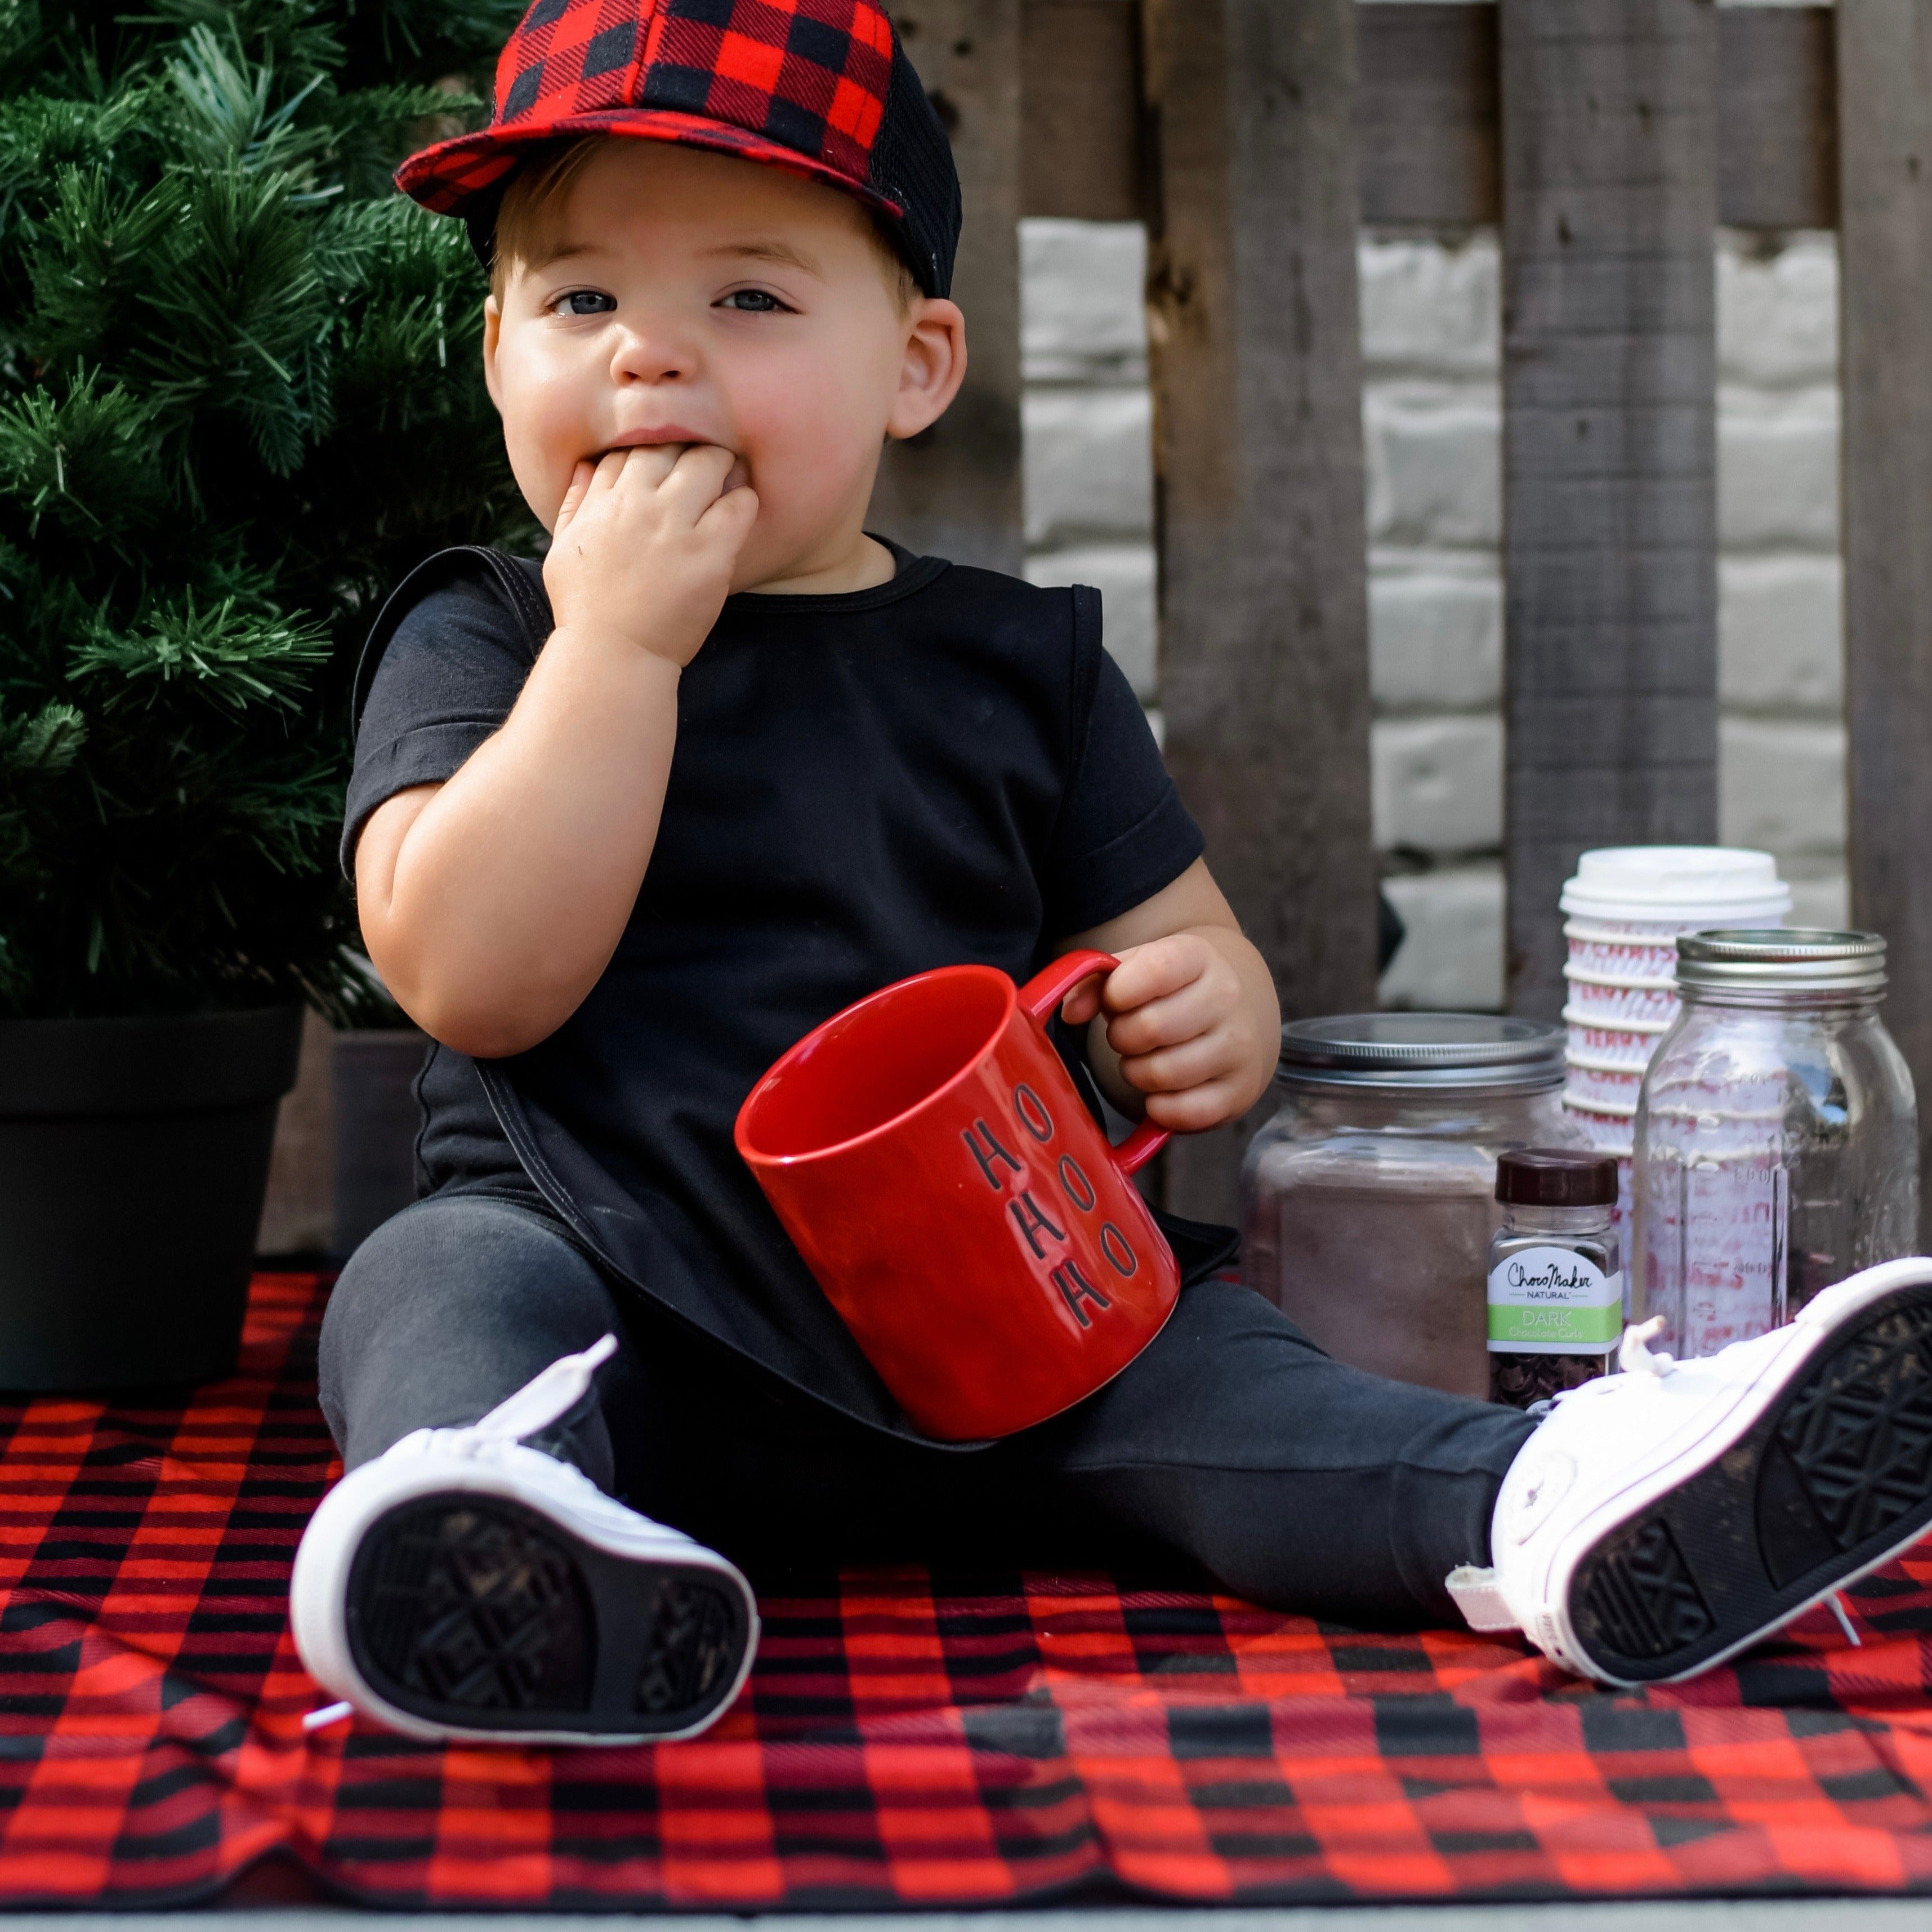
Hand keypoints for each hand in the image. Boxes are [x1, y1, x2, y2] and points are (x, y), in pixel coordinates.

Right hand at [542, 443, 757, 667]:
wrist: (613, 656)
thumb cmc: (585, 609)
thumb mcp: (563, 551)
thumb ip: (575, 503)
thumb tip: (590, 466)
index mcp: (603, 501)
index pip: (632, 448)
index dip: (654, 450)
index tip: (667, 464)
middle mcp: (639, 505)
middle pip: (672, 446)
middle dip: (690, 449)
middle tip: (705, 464)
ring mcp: (676, 527)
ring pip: (708, 464)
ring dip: (722, 465)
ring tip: (728, 479)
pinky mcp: (709, 554)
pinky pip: (738, 506)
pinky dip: (743, 500)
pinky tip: (740, 509)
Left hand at [1060, 932, 1271, 1132]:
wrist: (1235, 1017)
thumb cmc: (1171, 993)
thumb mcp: (1135, 972)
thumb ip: (1094, 982)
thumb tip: (1071, 1012)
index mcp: (1199, 958)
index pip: (1154, 971)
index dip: (1117, 993)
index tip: (1116, 1000)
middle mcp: (1227, 998)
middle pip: (1150, 1027)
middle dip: (1122, 1037)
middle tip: (1128, 1036)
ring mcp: (1238, 1047)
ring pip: (1163, 1073)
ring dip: (1136, 1073)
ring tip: (1144, 1060)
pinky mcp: (1239, 1091)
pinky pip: (1184, 1112)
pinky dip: (1159, 1108)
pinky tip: (1161, 1091)